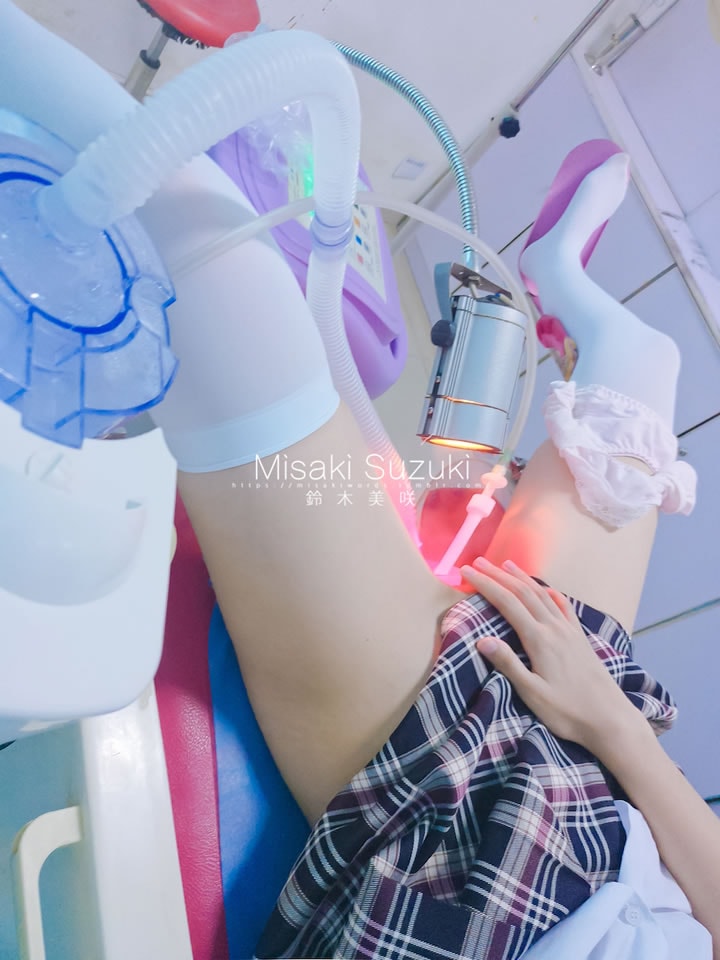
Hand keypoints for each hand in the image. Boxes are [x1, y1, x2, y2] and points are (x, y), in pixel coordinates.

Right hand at [460, 558, 643, 754]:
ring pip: (542, 594)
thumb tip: (481, 639)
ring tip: (505, 564)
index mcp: (539, 639)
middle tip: (478, 562)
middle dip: (498, 575)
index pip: (506, 603)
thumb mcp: (532, 693)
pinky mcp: (580, 638)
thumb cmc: (568, 711)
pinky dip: (550, 592)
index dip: (485, 584)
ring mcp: (569, 631)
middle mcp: (554, 628)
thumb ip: (508, 664)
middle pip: (522, 592)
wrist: (610, 719)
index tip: (466, 572)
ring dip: (522, 577)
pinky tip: (546, 588)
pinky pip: (563, 606)